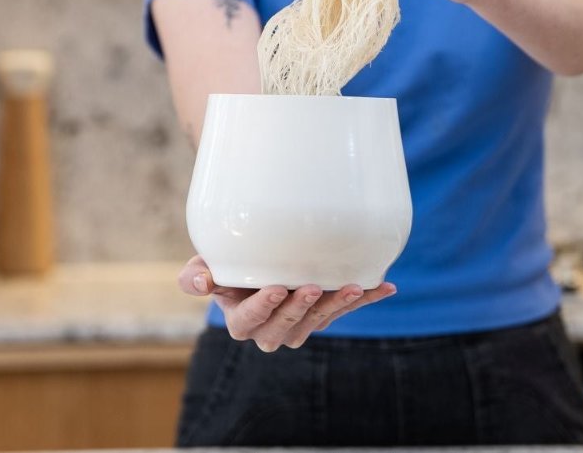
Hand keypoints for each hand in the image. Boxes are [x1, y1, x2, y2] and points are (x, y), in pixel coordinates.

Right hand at [178, 255, 396, 352]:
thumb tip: (201, 284)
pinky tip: (386, 285)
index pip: (250, 320)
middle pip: (288, 326)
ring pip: (319, 320)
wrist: (256, 255)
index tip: (277, 287)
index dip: (263, 308)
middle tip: (313, 286)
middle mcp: (273, 327)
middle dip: (302, 309)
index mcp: (242, 318)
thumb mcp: (205, 264)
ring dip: (338, 305)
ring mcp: (301, 322)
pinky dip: (367, 296)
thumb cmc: (227, 260)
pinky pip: (346, 306)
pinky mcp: (324, 310)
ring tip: (355, 286)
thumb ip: (196, 276)